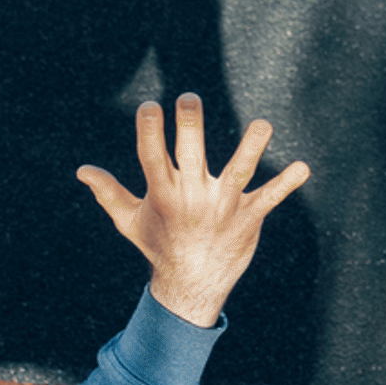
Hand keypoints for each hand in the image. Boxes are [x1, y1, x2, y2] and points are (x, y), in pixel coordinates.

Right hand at [76, 93, 311, 326]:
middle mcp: (193, 197)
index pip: (151, 156)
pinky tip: (303, 168)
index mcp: (163, 194)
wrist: (192, 285)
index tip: (149, 106)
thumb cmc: (160, 246)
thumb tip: (82, 170)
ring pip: (240, 172)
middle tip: (189, 99)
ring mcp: (223, 206)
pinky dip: (286, 183)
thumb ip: (108, 193)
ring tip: (263, 125)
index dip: (148, 131)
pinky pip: (270, 198)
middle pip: (191, 154)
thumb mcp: (129, 222)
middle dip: (189, 125)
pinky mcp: (249, 216)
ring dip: (252, 148)